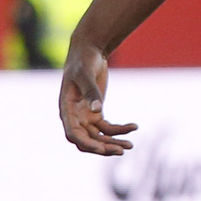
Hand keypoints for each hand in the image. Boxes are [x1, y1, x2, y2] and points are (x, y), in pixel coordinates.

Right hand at [59, 40, 136, 155]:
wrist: (89, 50)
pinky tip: (134, 126)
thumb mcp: (85, 74)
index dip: (87, 144)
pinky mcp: (96, 113)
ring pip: (98, 137)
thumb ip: (90, 91)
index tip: (102, 148)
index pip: (73, 134)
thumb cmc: (83, 60)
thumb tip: (97, 110)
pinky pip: (107, 128)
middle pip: (87, 140)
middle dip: (103, 147)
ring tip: (130, 145)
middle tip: (121, 150)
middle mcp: (74, 116)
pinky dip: (120, 130)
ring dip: (113, 142)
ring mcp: (85, 116)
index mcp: (66, 109)